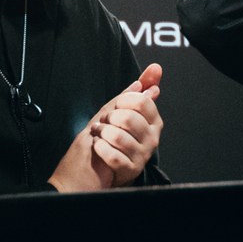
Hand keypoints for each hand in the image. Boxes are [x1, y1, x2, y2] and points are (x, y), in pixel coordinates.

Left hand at [49, 66, 163, 191]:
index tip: (115, 108)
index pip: (143, 101)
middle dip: (109, 119)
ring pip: (118, 136)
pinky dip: (98, 149)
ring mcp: (142, 156)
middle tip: (105, 126)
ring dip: (101, 134)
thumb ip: (139, 89)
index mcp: (153, 122)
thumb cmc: (105, 137)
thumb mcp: (119, 110)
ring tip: (99, 137)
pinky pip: (111, 154)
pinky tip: (98, 149)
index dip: (122, 102)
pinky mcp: (130, 170)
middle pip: (129, 118)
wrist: (87, 172)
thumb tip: (155, 69)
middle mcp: (152, 139)